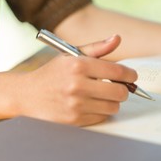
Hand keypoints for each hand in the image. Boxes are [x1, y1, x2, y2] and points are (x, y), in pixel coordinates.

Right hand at [15, 35, 136, 125]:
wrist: (27, 95)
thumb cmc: (53, 74)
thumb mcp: (71, 55)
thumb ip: (97, 48)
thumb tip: (117, 39)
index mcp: (78, 65)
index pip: (117, 72)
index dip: (130, 75)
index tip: (132, 76)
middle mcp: (77, 85)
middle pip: (120, 92)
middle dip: (123, 90)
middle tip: (118, 87)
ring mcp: (75, 105)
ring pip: (113, 107)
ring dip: (112, 102)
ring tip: (102, 96)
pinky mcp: (74, 121)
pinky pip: (102, 117)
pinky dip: (101, 112)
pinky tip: (90, 105)